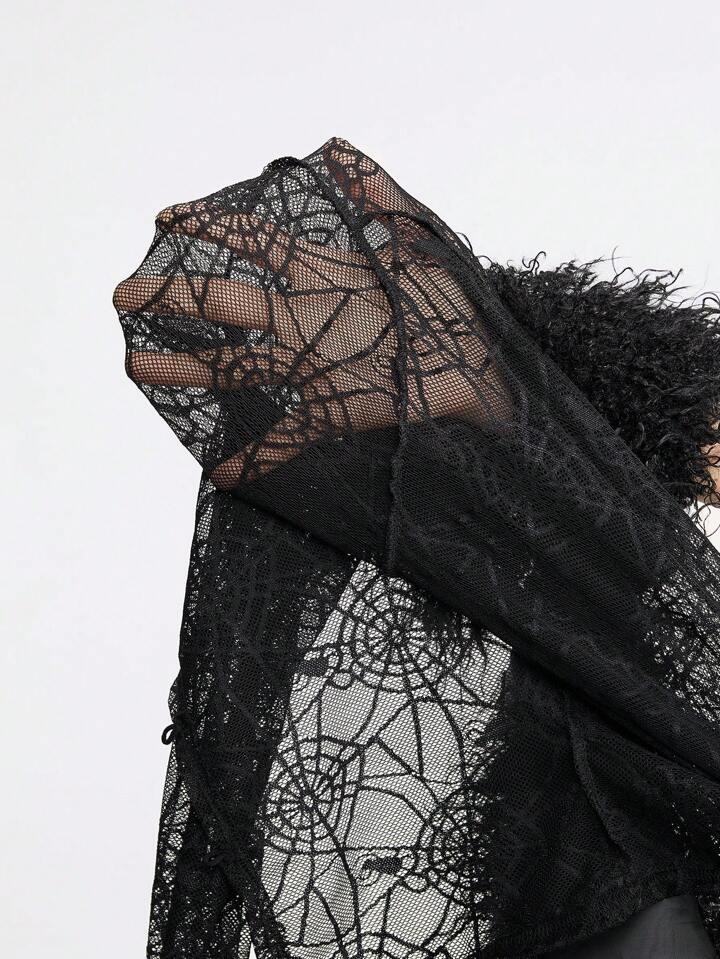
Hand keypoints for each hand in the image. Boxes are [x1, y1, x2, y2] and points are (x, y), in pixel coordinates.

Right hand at [113, 138, 508, 488]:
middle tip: (125, 294)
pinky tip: (225, 473)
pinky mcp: (337, 413)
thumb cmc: (457, 302)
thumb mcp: (419, 241)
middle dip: (175, 298)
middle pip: (231, 305)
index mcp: (324, 274)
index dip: (212, 224)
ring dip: (191, 368)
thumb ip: (380, 195)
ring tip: (142, 366)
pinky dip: (258, 457)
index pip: (256, 241)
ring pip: (242, 368)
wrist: (489, 365)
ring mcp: (317, 368)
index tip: (167, 217)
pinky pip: (290, 438)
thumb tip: (336, 149)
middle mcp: (308, 319)